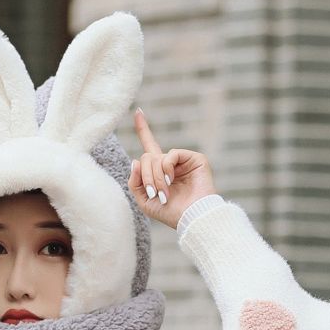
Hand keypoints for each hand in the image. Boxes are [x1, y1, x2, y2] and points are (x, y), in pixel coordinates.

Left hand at [130, 109, 215, 227]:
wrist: (190, 218)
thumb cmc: (170, 213)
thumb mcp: (144, 201)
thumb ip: (134, 182)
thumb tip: (135, 160)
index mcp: (159, 171)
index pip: (149, 146)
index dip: (143, 129)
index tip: (137, 112)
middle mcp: (171, 163)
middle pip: (147, 157)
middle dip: (146, 176)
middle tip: (154, 193)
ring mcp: (183, 160)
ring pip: (157, 158)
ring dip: (155, 176)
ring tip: (164, 192)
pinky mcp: (194, 158)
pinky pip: (171, 154)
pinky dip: (167, 168)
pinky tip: (171, 179)